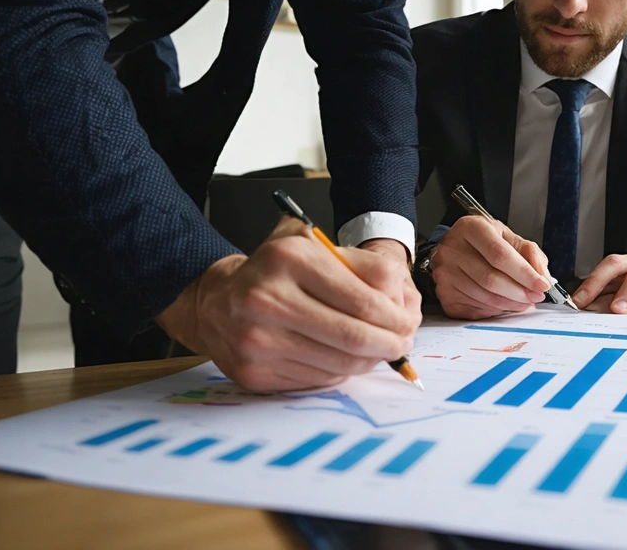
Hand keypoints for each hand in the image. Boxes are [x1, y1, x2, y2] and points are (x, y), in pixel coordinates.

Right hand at [156, 216, 420, 391]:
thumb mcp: (318, 247)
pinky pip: (317, 380)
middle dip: (390, 344)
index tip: (408, 322)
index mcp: (289, 258)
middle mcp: (268, 299)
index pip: (364, 300)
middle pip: (354, 337)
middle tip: (403, 343)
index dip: (397, 317)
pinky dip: (341, 372)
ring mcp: (257, 340)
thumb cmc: (278, 271)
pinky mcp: (254, 372)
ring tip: (380, 351)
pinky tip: (345, 359)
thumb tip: (405, 304)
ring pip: (339, 364)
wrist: (217, 301)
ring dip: (370, 361)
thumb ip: (365, 266)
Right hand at [430, 215, 549, 319]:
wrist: (456, 247)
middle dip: (519, 292)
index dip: (524, 273)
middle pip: (491, 279)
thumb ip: (530, 253)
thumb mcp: (508, 237)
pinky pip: (474, 308)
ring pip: (483, 296)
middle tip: (535, 297)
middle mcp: (452, 249)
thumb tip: (543, 277)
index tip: (541, 285)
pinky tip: (505, 304)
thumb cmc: (484, 241)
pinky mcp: (443, 292)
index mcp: (470, 228)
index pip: (500, 255)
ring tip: (524, 302)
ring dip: (510, 303)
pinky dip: (495, 310)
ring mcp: (444, 272)